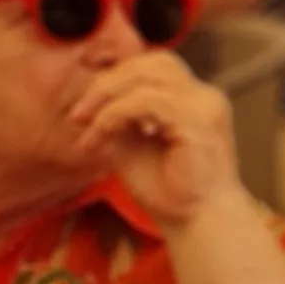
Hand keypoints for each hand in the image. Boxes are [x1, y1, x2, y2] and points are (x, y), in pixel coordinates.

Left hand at [67, 54, 239, 232]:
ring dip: (106, 98)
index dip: (118, 72)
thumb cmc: (169, 191)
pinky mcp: (197, 123)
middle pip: (154, 61)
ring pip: (148, 76)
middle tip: (79, 113)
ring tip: (86, 126)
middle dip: (108, 81)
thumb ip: (122, 118)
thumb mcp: (135, 145)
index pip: (157, 65)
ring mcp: (205, 107)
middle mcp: (205, 97)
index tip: (86, 100)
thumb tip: (94, 100)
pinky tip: (101, 136)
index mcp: (196, 100)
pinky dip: (115, 115)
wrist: (196, 222)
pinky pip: (147, 101)